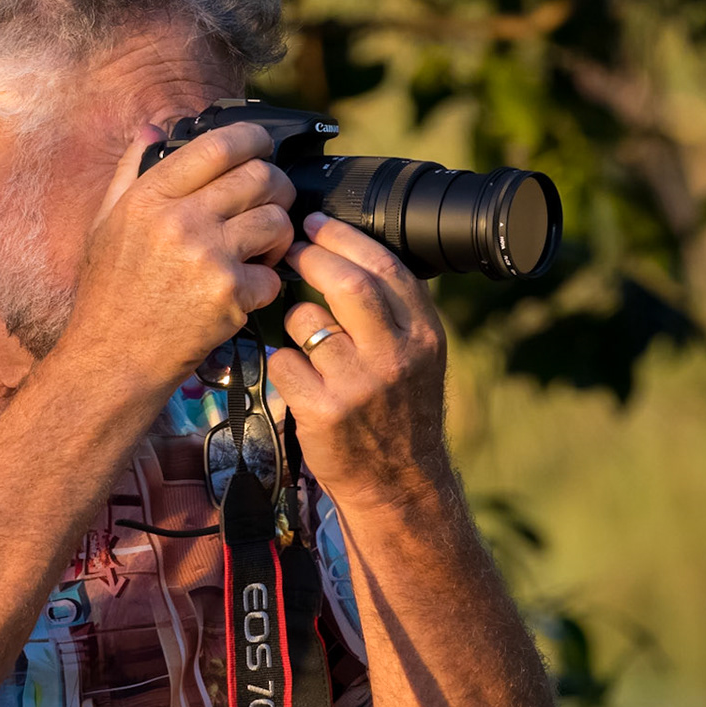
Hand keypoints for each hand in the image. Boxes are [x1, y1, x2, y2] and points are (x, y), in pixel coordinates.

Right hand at [57, 122, 297, 394]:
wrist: (113, 358)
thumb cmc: (110, 292)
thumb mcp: (105, 225)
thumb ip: (128, 173)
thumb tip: (152, 131)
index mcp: (149, 196)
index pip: (219, 145)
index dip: (253, 138)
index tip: (263, 146)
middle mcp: (179, 219)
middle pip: (261, 177)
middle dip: (277, 188)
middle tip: (272, 204)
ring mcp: (207, 256)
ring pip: (278, 221)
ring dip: (278, 235)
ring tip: (259, 250)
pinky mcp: (229, 294)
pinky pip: (273, 275)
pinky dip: (266, 284)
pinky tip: (244, 292)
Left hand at [266, 211, 449, 509]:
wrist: (398, 484)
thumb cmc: (400, 411)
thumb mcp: (418, 357)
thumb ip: (394, 310)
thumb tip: (349, 250)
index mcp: (424, 335)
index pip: (386, 267)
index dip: (345, 238)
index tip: (316, 223)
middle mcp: (396, 356)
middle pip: (348, 284)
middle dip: (311, 256)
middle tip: (289, 248)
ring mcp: (360, 385)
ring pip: (306, 321)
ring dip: (293, 316)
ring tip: (301, 330)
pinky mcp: (323, 411)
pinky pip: (284, 361)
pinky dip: (281, 360)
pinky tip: (294, 372)